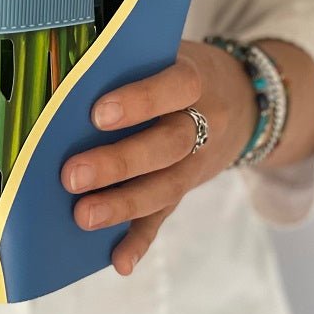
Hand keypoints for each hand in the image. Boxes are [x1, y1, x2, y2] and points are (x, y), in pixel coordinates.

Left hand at [60, 40, 256, 275]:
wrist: (245, 98)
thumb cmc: (179, 67)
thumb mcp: (168, 52)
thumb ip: (131, 62)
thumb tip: (68, 74)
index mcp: (196, 79)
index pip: (175, 88)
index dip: (140, 101)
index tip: (98, 114)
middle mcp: (205, 123)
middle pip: (167, 145)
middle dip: (119, 163)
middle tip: (71, 175)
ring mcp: (198, 161)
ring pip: (166, 187)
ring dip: (123, 205)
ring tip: (82, 216)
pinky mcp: (188, 187)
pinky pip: (167, 215)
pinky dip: (142, 240)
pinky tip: (119, 261)